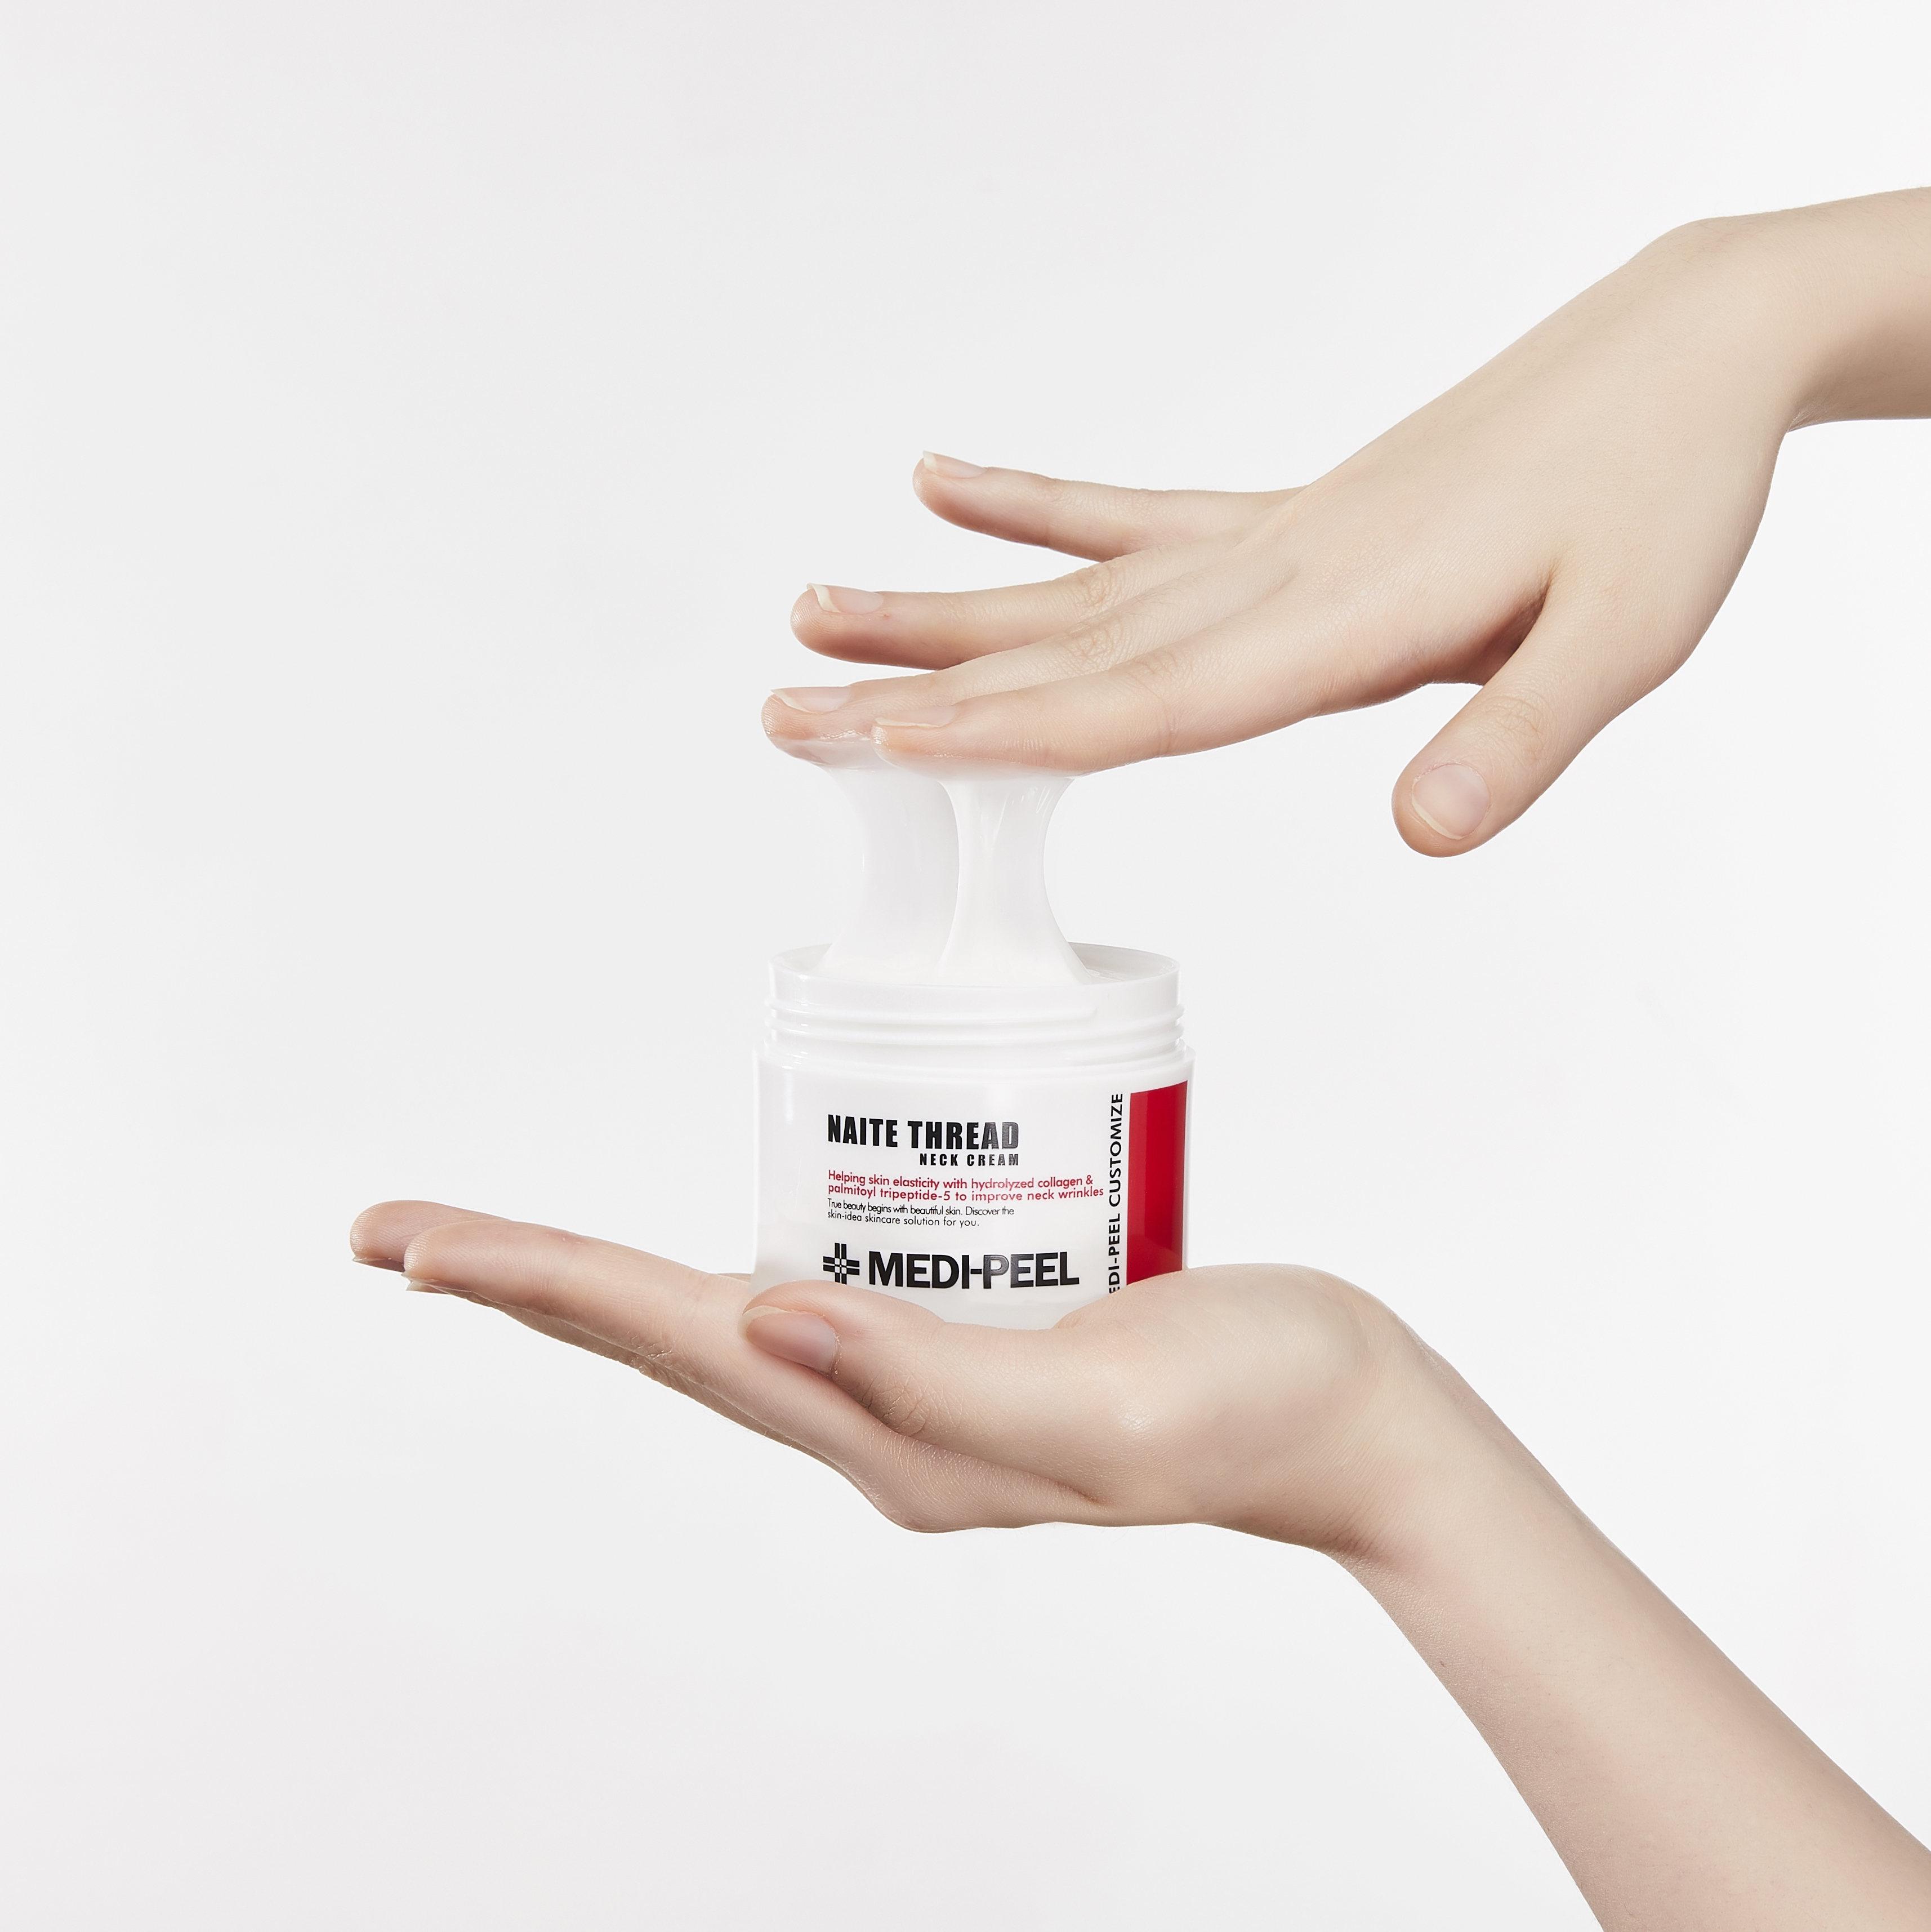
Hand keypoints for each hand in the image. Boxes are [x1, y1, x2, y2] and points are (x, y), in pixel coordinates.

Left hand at [350, 1199, 1930, 1926]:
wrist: (1351, 1416)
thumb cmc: (1252, 1401)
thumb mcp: (1097, 1398)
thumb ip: (925, 1372)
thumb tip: (764, 1320)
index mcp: (894, 1434)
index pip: (674, 1339)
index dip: (537, 1281)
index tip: (413, 1237)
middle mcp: (882, 1422)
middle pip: (667, 1341)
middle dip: (530, 1287)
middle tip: (406, 1237)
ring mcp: (921, 1390)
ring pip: (725, 1329)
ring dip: (607, 1289)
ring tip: (509, 1253)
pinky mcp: (970, 1346)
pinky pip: (813, 1309)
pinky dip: (722, 1278)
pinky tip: (704, 1257)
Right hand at [766, 191, 1930, 853]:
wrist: (1686, 359)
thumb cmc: (1661, 495)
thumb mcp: (1625, 637)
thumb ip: (1517, 738)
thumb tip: (1423, 836)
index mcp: (1344, 616)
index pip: (1146, 697)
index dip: (1011, 731)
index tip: (888, 746)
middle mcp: (1276, 574)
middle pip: (1068, 649)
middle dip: (919, 690)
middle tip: (786, 710)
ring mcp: (1269, 538)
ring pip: (1074, 587)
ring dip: (943, 610)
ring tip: (819, 616)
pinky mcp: (1287, 517)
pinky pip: (1140, 514)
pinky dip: (1042, 504)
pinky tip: (950, 482)